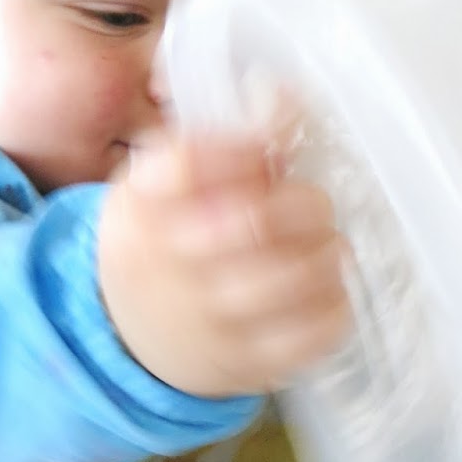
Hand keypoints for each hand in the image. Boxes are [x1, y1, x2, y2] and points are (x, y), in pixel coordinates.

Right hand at [97, 130, 351, 397]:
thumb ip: (217, 141)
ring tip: (325, 246)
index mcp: (144, 207)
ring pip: (293, 278)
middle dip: (302, 205)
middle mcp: (169, 265)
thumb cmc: (159, 243)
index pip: (193, 161)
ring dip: (325, 251)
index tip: (274, 147)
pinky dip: (333, 304)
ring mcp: (210, 321)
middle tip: (312, 207)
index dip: (250, 147)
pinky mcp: (248, 363)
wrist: (128, 336)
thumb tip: (283, 98)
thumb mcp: (156, 182)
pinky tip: (323, 290)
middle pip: (255, 220)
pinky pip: (314, 333)